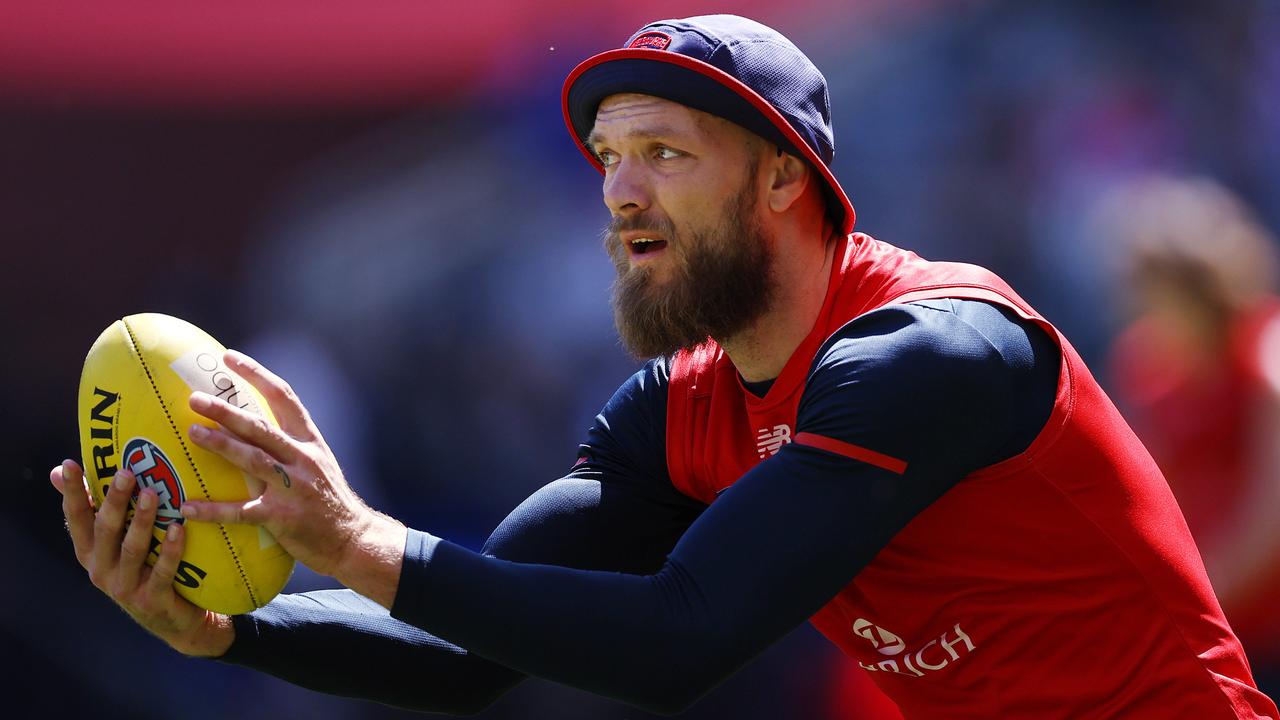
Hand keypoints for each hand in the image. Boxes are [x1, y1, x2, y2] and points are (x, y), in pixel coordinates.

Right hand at [51, 459, 232, 656]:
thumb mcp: (115, 543)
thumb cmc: (143, 569)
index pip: (76, 518)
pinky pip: (162, 571)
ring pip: (132, 549)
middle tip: (126, 472)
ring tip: (153, 493)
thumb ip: (94, 510)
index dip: (72, 493)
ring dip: (143, 520)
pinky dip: (171, 550)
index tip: (69, 465)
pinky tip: (180, 529)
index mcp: (90, 552)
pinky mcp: (151, 599)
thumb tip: (57, 472)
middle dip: (114, 500)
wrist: (172, 619)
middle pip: (105, 530)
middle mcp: (101, 569)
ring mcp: (125, 586)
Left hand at [182, 350, 404, 605]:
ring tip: (192, 433)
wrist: (353, 538)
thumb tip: (253, 426)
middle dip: (226, 410)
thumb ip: (291, 445)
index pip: (284, 397)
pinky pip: (240, 512)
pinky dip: (212, 510)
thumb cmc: (329, 501)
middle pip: (260, 427)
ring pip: (251, 459)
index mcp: (310, 442)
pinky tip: (187, 508)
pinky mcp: (281, 517)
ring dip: (220, 444)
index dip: (256, 375)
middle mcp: (302, 459)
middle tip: (195, 398)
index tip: (229, 358)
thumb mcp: (319, 463)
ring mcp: (292, 488)